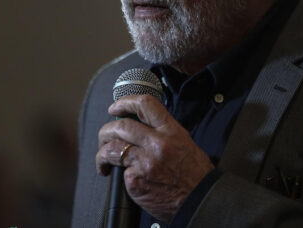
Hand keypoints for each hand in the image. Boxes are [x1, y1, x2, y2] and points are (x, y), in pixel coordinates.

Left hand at [96, 94, 214, 221]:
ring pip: (112, 148)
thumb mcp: (183, 142)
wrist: (200, 201)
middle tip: (104, 137)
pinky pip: (120, 173)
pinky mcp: (136, 181)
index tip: (115, 108)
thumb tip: (141, 125)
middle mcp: (157, 144)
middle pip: (120, 127)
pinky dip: (117, 174)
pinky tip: (121, 177)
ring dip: (102, 152)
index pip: (144, 105)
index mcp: (170, 131)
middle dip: (106, 130)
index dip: (125, 102)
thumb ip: (162, 131)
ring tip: (103, 159)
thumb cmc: (194, 174)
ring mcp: (145, 163)